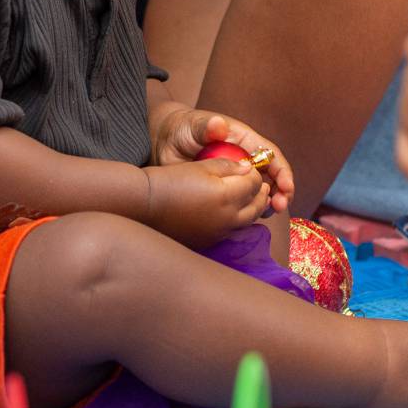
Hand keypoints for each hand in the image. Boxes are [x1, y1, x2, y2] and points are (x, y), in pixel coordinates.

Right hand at [144, 159, 272, 246]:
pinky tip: (232, 212)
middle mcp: (228, 218)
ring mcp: (219, 233)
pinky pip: (233, 230)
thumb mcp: (201, 166)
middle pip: (256, 206)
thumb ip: (228, 166)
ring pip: (248, 221)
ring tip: (251, 198)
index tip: (250, 168)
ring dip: (253, 208)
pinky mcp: (209, 241)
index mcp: (227, 196)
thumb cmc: (171, 181)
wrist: (147, 205)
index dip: (255, 174)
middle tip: (260, 184)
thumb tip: (247, 169)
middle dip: (260, 193)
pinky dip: (239, 220)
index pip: (254, 184)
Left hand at [151, 105, 293, 215]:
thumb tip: (219, 124)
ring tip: (269, 213)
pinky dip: (249, 210)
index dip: (282, 170)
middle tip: (279, 205)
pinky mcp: (224, 190)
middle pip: (271, 175)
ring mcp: (235, 176)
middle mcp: (245, 159)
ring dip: (267, 203)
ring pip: (259, 191)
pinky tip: (250, 219)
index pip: (270, 154)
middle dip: (280, 191)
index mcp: (244, 141)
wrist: (164, 143)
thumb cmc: (184, 128)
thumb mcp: (194, 125)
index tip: (286, 186)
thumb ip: (206, 126)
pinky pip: (242, 201)